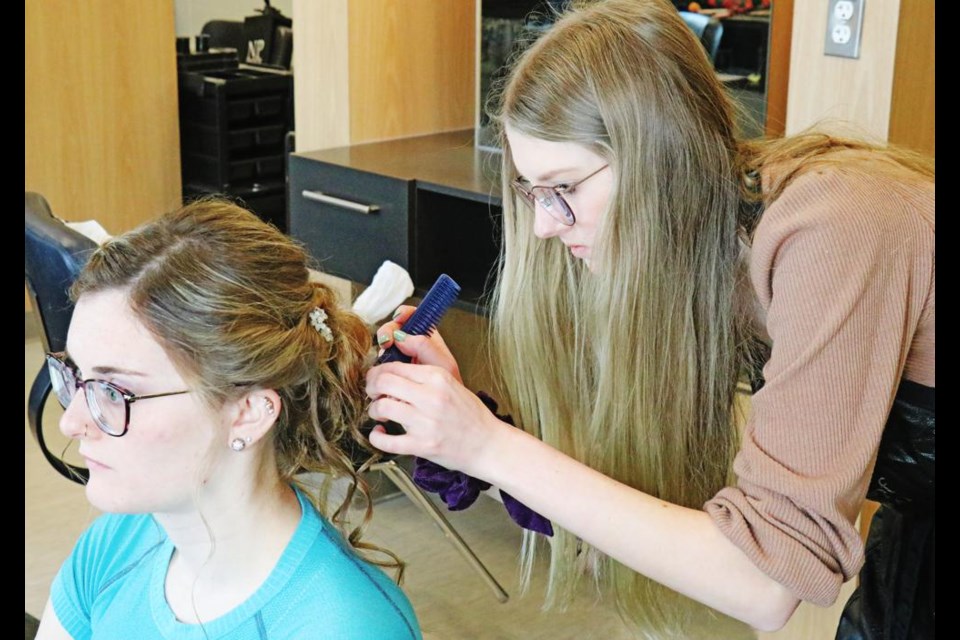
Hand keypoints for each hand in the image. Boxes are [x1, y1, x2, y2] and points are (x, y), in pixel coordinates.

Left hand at [365, 360, 507, 476]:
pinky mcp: (422, 446)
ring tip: (379, 414)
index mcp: (438, 377)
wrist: (488, 445)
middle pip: (383, 382)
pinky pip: (386, 441)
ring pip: (381, 408)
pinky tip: (379, 433)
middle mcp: (431, 397)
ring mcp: (425, 422)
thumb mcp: (452, 383)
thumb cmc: (471, 415)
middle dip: (371, 387)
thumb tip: (392, 370)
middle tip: (372, 393)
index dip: (378, 372)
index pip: (394, 366)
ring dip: (374, 410)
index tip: (376, 378)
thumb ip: (423, 375)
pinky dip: (376, 437)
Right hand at [375, 305, 462, 383]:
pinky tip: (383, 372)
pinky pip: (381, 365)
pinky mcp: (393, 372)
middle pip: (393, 329)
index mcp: (427, 336)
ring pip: (384, 347)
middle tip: (386, 343)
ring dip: (382, 351)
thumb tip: (401, 336)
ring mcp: (401, 357)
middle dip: (386, 332)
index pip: (412, 316)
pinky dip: (380, 368)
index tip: (398, 319)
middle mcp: (412, 344)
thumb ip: (424, 346)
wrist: (444, 408)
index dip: (403, 313)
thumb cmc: (450, 385)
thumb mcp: (442, 364)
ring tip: (385, 360)